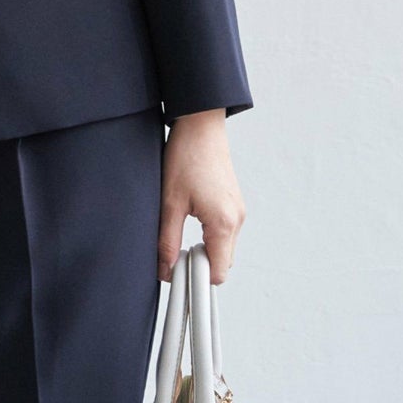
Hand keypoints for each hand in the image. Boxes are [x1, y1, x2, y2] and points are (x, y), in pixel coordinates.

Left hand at [158, 108, 244, 284]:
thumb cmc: (186, 155)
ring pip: (222, 247)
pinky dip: (208, 235)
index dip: (196, 279)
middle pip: (221, 263)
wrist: (200, 122)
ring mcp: (238, 210)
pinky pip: (224, 231)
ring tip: (178, 232)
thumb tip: (165, 271)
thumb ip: (167, 240)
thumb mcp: (170, 201)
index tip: (176, 274)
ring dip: (203, 248)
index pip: (218, 274)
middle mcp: (237, 220)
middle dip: (198, 264)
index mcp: (223, 223)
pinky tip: (189, 218)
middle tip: (172, 254)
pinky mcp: (233, 203)